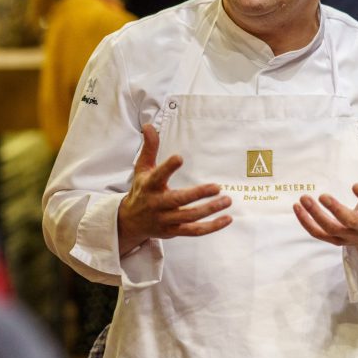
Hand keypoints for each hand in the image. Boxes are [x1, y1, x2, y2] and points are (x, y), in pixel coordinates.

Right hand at [116, 124, 231, 254]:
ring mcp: (166, 219)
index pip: (158, 176)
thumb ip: (149, 148)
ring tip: (227, 200)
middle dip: (197, 194)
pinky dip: (211, 227)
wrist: (130, 222)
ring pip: (189, 217)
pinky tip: (227, 219)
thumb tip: (149, 126)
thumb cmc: (141, 190)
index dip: (168, 168)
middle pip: (178, 200)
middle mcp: (157, 204)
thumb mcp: (142, 168)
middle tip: (217, 187)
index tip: (179, 157)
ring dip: (210, 210)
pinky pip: (194, 231)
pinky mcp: (173, 231)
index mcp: (149, 186)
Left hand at [293, 150, 357, 267]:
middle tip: (322, 196)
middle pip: (349, 222)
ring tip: (303, 199)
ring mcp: (347, 235)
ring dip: (315, 215)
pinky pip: (318, 234)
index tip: (355, 184)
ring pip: (330, 229)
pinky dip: (306, 222)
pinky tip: (297, 207)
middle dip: (336, 210)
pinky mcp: (334, 239)